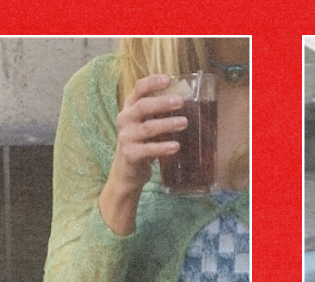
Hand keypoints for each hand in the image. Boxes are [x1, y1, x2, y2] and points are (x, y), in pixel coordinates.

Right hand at [110, 74, 189, 188]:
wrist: (127, 169)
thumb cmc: (143, 140)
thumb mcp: (148, 121)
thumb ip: (160, 111)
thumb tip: (189, 98)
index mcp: (130, 106)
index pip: (138, 89)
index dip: (152, 83)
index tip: (168, 79)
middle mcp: (125, 119)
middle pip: (142, 106)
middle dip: (162, 103)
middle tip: (180, 101)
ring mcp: (125, 137)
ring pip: (147, 128)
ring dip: (167, 124)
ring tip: (184, 122)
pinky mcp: (130, 154)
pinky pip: (147, 149)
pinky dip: (162, 147)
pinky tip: (176, 146)